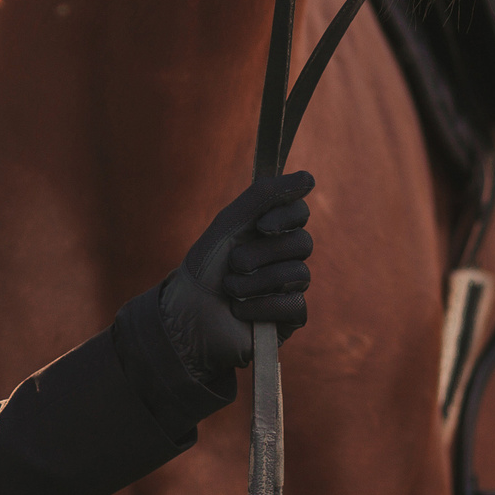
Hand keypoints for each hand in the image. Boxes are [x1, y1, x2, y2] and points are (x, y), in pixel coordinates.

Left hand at [157, 172, 315, 389]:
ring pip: (299, 274)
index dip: (286, 216)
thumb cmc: (203, 268)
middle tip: (234, 263)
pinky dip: (262, 305)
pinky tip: (240, 311)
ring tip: (229, 289)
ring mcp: (289, 287)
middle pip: (303, 242)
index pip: (298, 212)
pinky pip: (295, 304)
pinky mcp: (290, 317)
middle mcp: (283, 256)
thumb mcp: (229, 224)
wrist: (185, 317)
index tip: (262, 225)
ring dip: (256, 282)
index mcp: (269, 231)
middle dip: (263, 253)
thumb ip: (264, 196)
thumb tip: (309, 177)